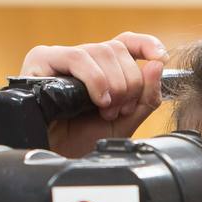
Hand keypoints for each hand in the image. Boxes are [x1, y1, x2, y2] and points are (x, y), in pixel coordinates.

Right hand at [20, 32, 167, 157]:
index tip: (160, 58)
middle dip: (128, 82)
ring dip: (112, 84)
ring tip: (105, 111)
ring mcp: (60, 57)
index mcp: (99, 68)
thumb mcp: (123, 122)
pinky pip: (76, 58)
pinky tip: (97, 100)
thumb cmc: (82, 143)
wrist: (56, 159)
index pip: (126, 42)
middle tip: (119, 110)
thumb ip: (145, 97)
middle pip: (117, 49)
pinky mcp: (41, 60)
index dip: (145, 45)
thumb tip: (158, 64)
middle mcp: (81, 58)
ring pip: (101, 51)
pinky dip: (94, 79)